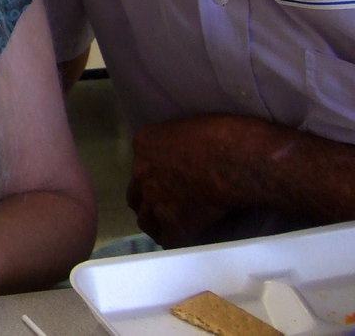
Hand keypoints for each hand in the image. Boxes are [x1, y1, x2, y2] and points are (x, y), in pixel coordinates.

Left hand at [127, 114, 257, 247]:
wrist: (232, 161)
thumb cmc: (220, 135)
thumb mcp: (185, 127)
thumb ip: (173, 143)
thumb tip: (182, 153)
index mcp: (144, 143)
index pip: (140, 165)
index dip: (152, 176)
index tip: (167, 180)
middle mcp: (141, 172)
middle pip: (135, 194)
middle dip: (147, 200)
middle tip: (164, 205)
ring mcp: (154, 199)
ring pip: (145, 219)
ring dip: (156, 222)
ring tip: (170, 225)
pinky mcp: (172, 223)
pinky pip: (166, 238)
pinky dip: (174, 239)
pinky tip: (184, 238)